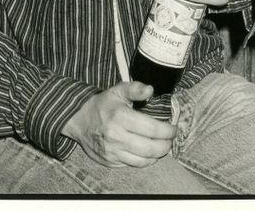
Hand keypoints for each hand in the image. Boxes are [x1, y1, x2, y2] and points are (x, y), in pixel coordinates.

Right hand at [61, 81, 176, 167]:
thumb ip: (135, 89)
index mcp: (120, 117)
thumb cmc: (103, 104)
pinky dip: (145, 160)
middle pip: (150, 148)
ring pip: (144, 160)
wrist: (80, 120)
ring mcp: (112, 152)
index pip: (152, 129)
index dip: (167, 131)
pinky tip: (148, 152)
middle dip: (166, 145)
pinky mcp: (110, 162)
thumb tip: (150, 90)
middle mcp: (116, 136)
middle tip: (170, 139)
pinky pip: (133, 165)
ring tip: (162, 146)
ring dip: (158, 155)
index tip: (174, 128)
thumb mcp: (118, 91)